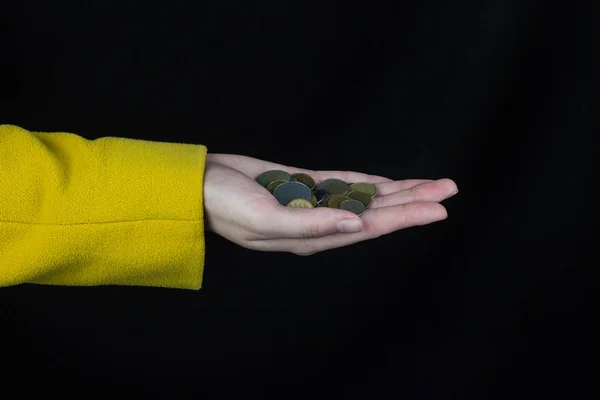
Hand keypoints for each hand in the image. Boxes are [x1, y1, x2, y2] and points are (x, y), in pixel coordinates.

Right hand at [203, 153, 457, 254]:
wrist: (199, 187)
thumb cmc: (226, 206)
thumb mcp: (265, 220)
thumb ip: (311, 225)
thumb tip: (357, 223)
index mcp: (314, 237)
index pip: (370, 227)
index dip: (406, 217)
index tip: (439, 207)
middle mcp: (320, 223)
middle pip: (377, 212)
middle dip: (413, 201)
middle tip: (449, 189)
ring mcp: (314, 203)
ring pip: (366, 198)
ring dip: (398, 191)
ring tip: (430, 184)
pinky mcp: (304, 184)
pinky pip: (345, 183)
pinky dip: (369, 182)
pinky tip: (388, 182)